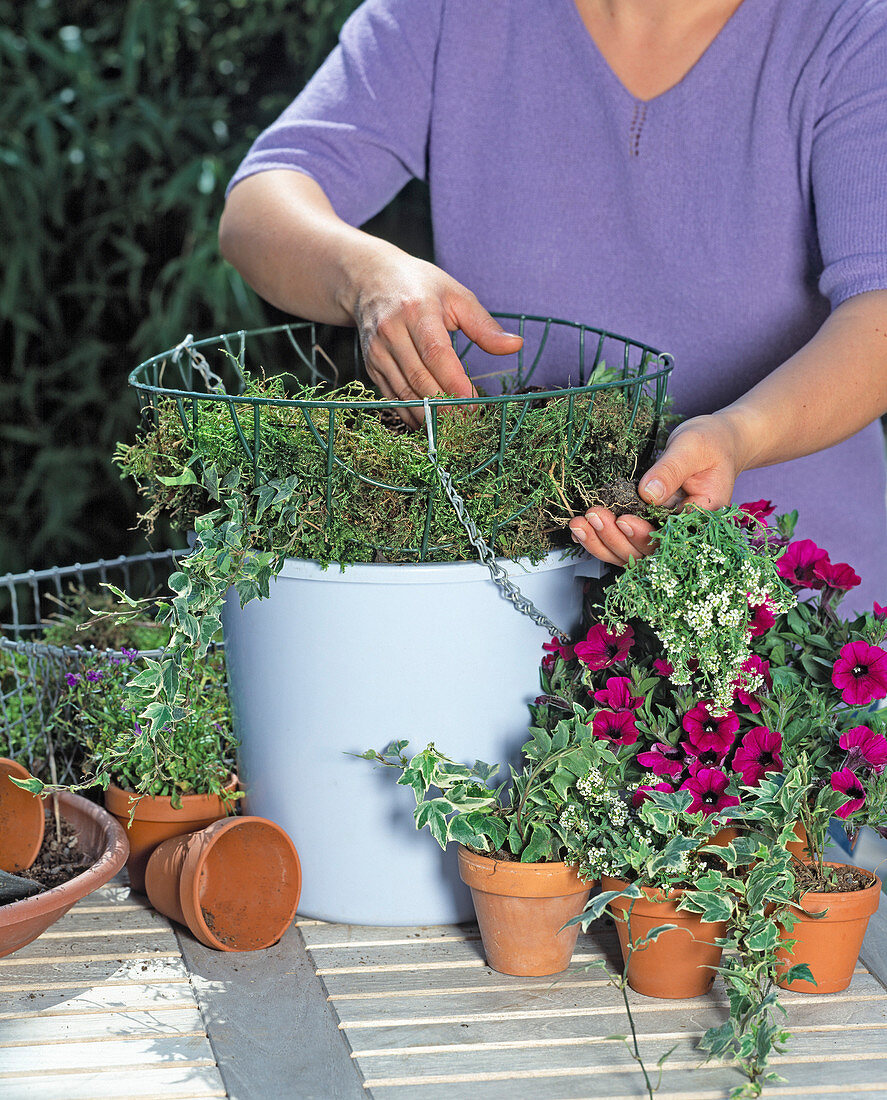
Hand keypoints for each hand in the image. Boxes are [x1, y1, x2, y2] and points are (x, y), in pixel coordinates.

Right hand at [350, 252, 522, 426]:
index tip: (474, 403)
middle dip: (445, 405)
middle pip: (420, 378)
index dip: (454, 383)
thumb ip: (484, 326)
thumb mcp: (456, 296)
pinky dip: (410, 414)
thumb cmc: (420, 286)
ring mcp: (377, 350)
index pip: (437, 354)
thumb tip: (515, 346)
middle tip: (468, 422)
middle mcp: (392, 332)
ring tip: (451, 429)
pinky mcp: (370, 365)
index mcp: (417, 311)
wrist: (371, 280)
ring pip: (403, 392)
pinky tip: (429, 423)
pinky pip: (391, 396)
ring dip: (428, 416)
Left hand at [568, 411, 749, 564]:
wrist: (716, 442)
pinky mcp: (649, 526)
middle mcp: (682, 533)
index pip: (671, 538)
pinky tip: (580, 531)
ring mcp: (663, 532)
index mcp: (702, 518)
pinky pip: (624, 541)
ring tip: (579, 524)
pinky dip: (600, 540)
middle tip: (594, 515)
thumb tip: (649, 493)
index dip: (645, 535)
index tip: (624, 520)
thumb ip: (671, 471)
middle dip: (616, 538)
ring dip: (602, 542)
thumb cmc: (711, 443)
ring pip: (630, 553)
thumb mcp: (692, 449)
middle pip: (646, 552)